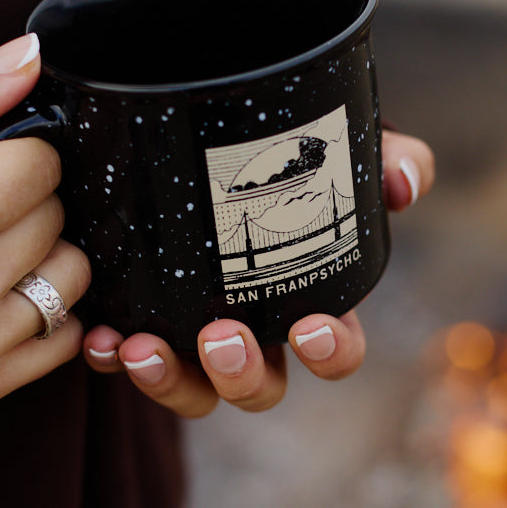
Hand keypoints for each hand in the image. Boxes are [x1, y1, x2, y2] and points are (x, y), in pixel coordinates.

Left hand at [83, 129, 434, 416]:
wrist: (194, 116)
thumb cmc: (282, 149)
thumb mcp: (331, 142)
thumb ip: (382, 151)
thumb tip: (405, 184)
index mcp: (307, 299)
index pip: (335, 350)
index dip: (331, 354)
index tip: (311, 329)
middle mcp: (255, 331)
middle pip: (259, 387)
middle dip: (243, 375)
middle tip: (221, 338)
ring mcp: (194, 336)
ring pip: (195, 392)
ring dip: (173, 382)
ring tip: (144, 348)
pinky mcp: (142, 320)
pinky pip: (128, 360)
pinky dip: (113, 357)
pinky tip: (101, 338)